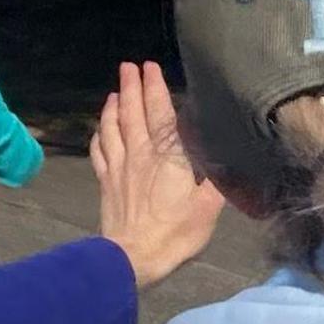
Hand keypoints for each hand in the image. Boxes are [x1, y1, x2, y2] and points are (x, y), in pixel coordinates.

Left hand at [90, 62, 222, 290]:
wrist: (133, 258)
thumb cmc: (175, 232)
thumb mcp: (209, 206)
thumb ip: (216, 178)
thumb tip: (225, 156)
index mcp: (168, 157)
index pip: (160, 113)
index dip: (154, 89)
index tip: (150, 67)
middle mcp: (140, 155)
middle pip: (132, 113)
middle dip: (131, 87)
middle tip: (128, 66)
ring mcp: (118, 168)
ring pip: (112, 128)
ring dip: (113, 107)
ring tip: (115, 92)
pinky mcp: (105, 184)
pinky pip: (99, 152)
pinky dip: (98, 136)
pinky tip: (99, 130)